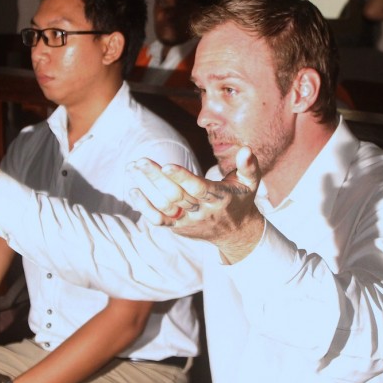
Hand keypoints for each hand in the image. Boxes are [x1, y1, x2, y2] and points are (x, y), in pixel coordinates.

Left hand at [128, 146, 264, 262]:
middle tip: (139, 161)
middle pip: (176, 195)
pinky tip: (133, 191)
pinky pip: (159, 220)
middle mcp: (203, 211)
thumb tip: (247, 149)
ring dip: (146, 188)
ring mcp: (189, 221)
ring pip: (164, 206)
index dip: (182, 178)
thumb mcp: (250, 182)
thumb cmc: (241, 200)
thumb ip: (248, 165)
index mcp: (220, 198)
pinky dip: (144, 207)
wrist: (236, 232)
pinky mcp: (179, 227)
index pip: (199, 188)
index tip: (166, 166)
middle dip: (156, 178)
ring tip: (132, 169)